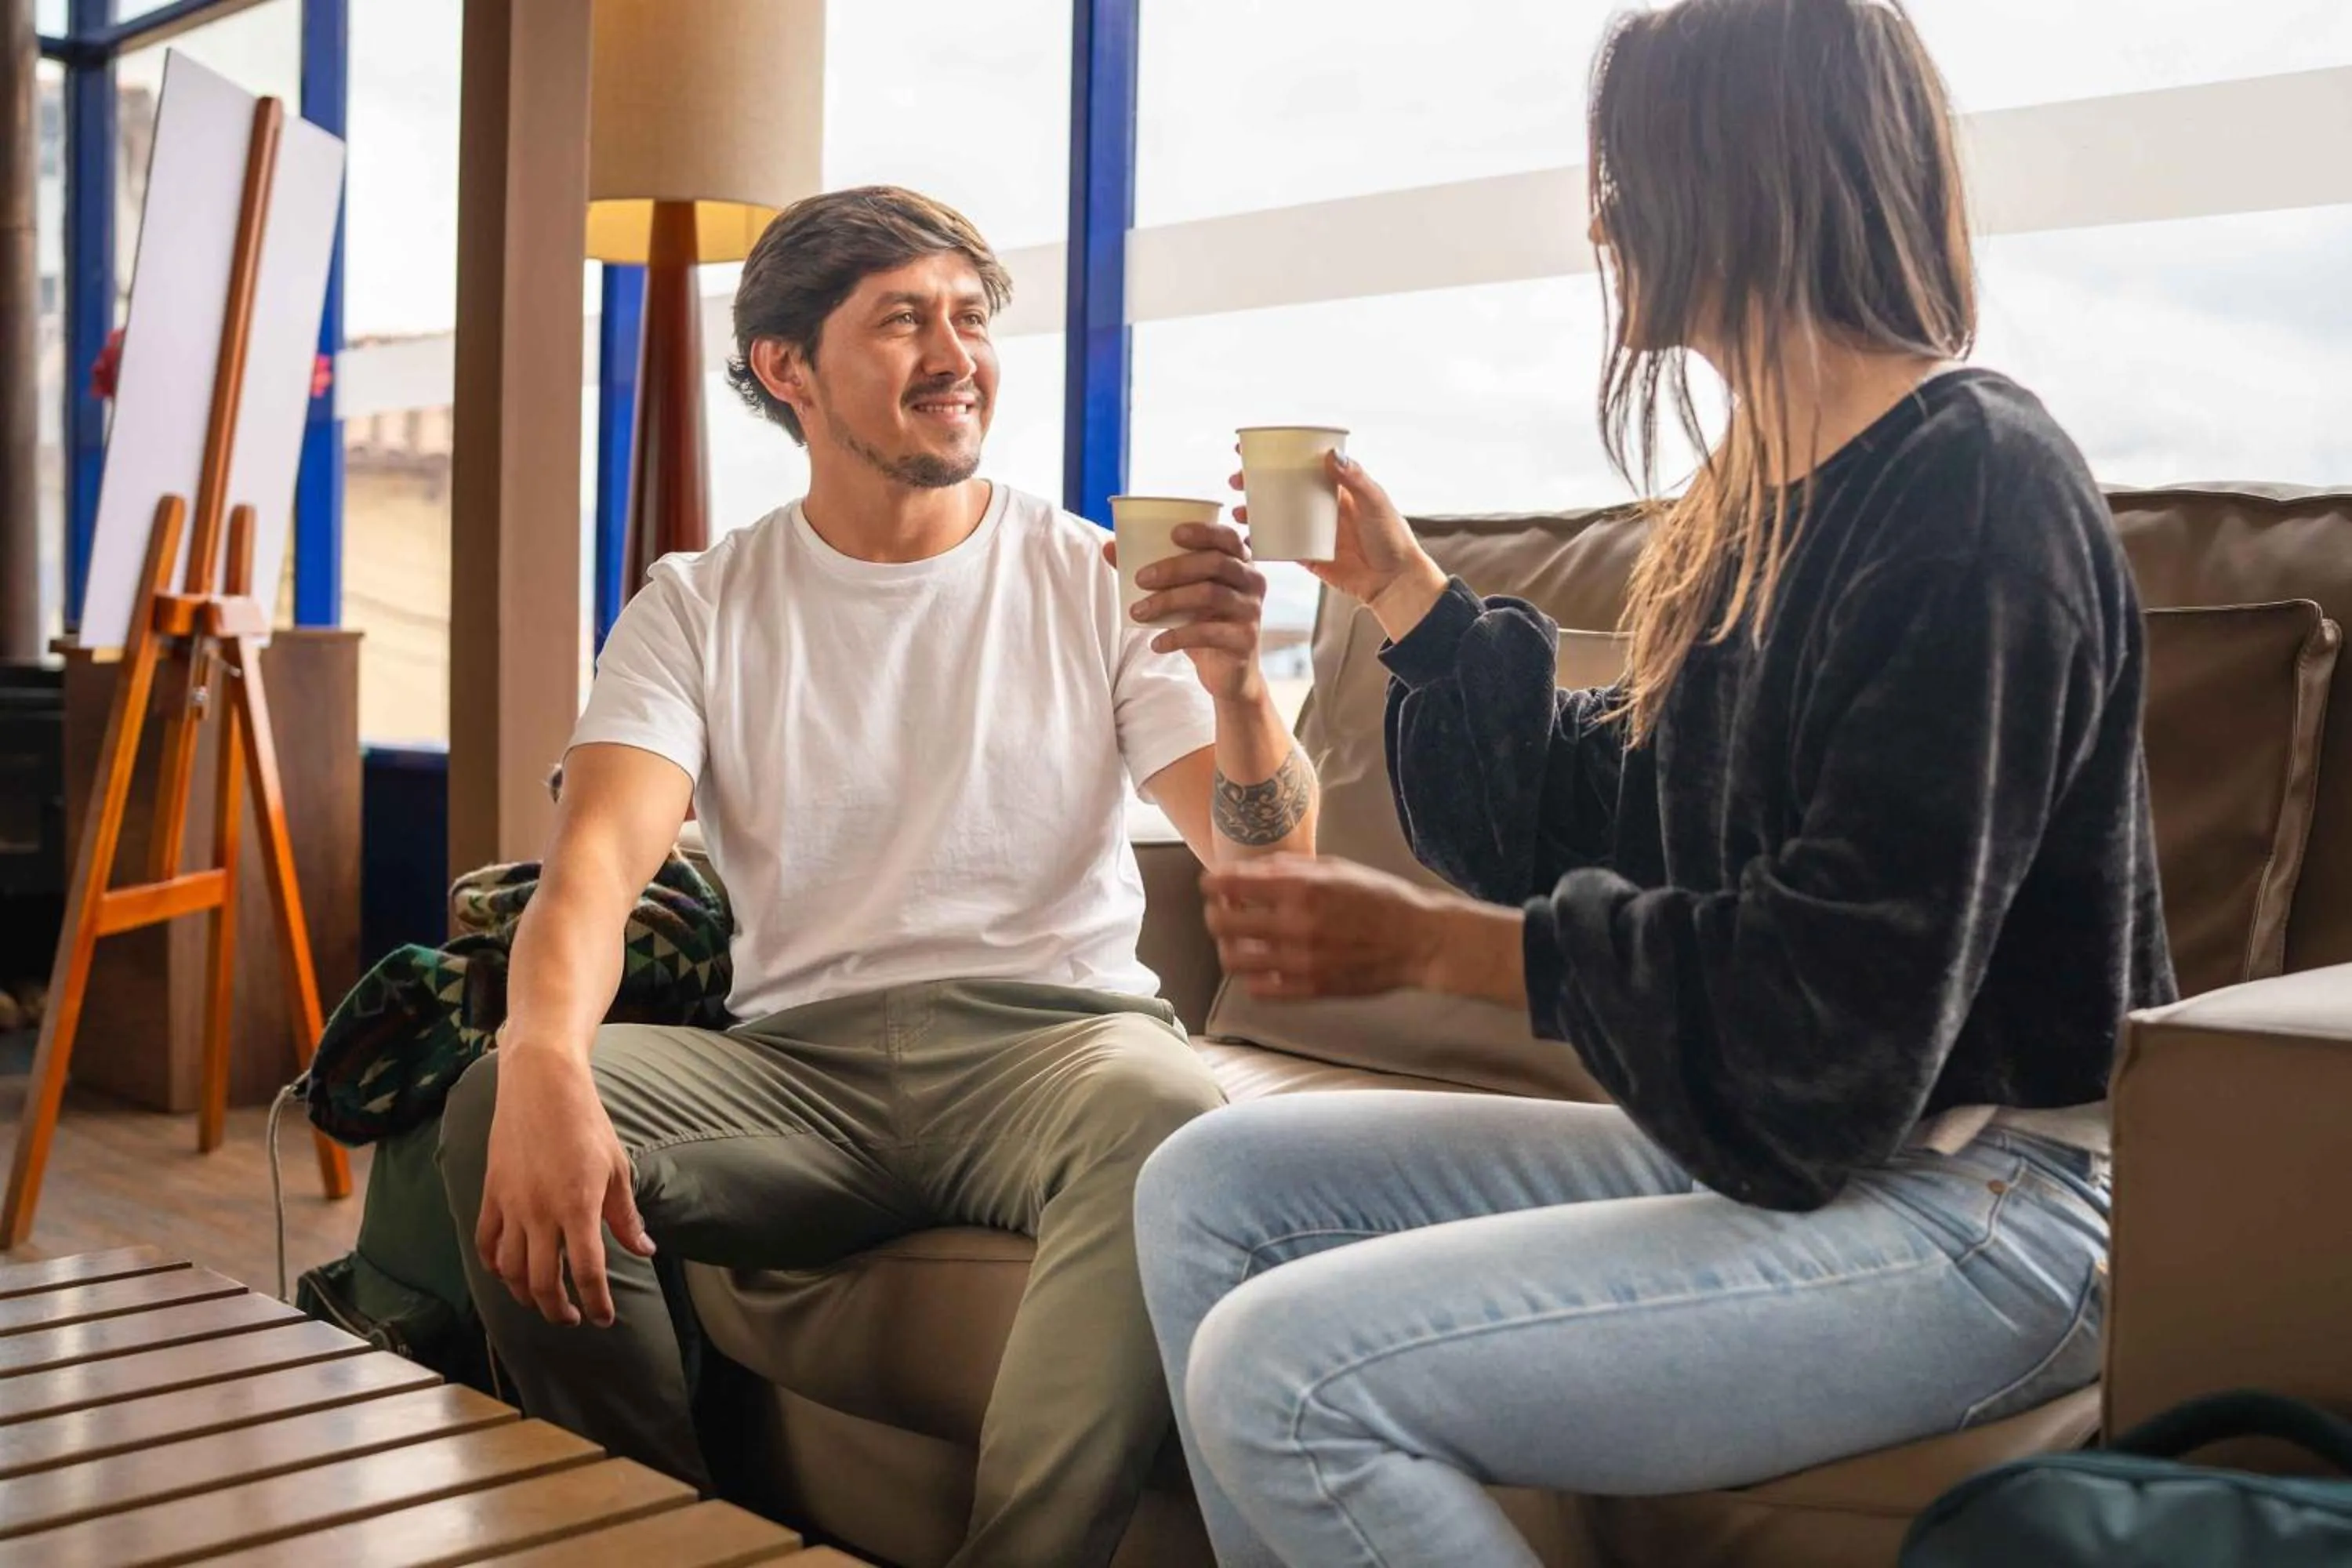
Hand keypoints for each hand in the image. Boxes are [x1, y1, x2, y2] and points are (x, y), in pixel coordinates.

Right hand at [474, 1041, 654, 1327]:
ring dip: (526, 1295)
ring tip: (543, 1302)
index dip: (596, 1302)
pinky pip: (486, 1242)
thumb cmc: (586, 1123)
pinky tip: (507, 1274)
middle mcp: (540, 1212)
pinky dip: (495, 1266)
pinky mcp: (491, 1193)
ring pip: (509, 1270)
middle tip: (573, 1318)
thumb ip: (625, 1215)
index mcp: (578, 1206)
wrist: (541, 1085)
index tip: (603, 1318)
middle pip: (543, 1282)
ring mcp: (510, 1204)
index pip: (587, 1272)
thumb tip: (644, 1250)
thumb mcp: (617, 1167)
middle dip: (559, 1309)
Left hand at [1101, 520, 1268, 702]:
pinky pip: (1208, 633)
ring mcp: (1251, 610)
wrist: (1228, 672)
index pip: (1227, 537)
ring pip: (1210, 594)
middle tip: (1140, 578)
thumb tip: (1109, 547)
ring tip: (1138, 612)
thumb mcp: (1181, 594)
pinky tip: (1156, 643)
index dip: (1203, 532)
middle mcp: (1252, 582)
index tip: (1173, 533)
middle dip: (1174, 567)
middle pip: (1215, 563)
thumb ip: (1151, 570)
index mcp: (1239, 562)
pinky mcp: (1244, 639)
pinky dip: (1177, 637)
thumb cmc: (1204, 622)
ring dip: (1168, 601)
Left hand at [1202, 854, 1449, 998]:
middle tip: (1224, 910)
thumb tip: (1248, 870)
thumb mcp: (1336, 868)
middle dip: (1215, 913)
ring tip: (1240, 941)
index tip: (1213, 884)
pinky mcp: (1310, 989)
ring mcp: (1301, 960)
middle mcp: (1295, 923)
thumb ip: (1288, 868)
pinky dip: (1252, 977)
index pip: (1228, 884)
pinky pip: (1258, 989)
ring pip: (1232, 960)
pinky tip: (1262, 965)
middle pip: (1220, 923)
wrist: (1419, 940)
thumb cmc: (1380, 898)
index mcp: (1301, 887)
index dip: (1212, 882)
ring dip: (1228, 947)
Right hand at [1229, 449, 1444, 628]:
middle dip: (1255, 483)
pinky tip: (1247, 539)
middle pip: (1281, 488)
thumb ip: (1354, 479)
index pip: (1301, 464)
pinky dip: (1262, 542)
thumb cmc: (1392, 538)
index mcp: (1336, 487)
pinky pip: (1280, 547)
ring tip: (1236, 512)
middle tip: (1236, 481)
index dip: (1277, 454)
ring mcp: (1311, 531)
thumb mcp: (1375, 502)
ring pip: (1275, 516)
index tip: (1250, 448)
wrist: (1394, 581)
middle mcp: (1320, 506)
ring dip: (1253, 513)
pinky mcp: (1308, 556)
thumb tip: (1330, 454)